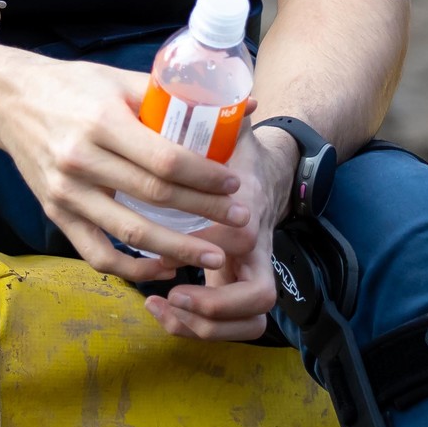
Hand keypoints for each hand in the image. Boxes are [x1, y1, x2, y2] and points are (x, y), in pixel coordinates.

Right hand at [0, 53, 248, 283]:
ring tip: (213, 254)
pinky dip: (132, 268)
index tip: (234, 183)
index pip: (164, 158)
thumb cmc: (72, 86)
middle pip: (154, 197)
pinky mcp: (55, 214)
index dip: (204, 176)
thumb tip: (239, 105)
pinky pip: (97, 253)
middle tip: (241, 219)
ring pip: (130, 233)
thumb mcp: (117, 80)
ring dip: (177, 248)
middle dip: (204, 211)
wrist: (9, 101)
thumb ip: (172, 95)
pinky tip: (163, 267)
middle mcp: (81, 160)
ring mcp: (66, 192)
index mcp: (102, 121)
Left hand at [145, 122, 297, 342]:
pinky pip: (230, 326)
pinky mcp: (235, 287)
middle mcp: (258, 251)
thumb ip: (227, 118)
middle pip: (259, 300)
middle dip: (214, 310)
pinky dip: (196, 328)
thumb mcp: (232, 133)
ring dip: (204, 327)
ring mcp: (251, 273)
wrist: (268, 171)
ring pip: (251, 324)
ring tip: (160, 308)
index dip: (207, 250)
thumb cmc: (238, 152)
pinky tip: (160, 307)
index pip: (241, 242)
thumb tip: (243, 98)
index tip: (170, 251)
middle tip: (170, 296)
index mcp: (251, 213)